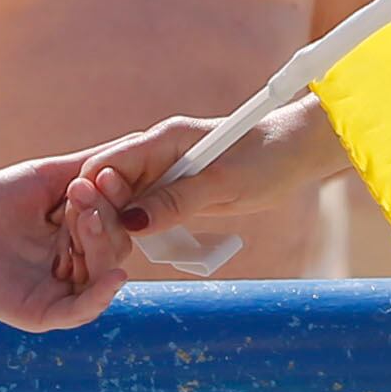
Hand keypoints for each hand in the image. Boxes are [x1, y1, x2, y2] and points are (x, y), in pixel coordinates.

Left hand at [0, 152, 131, 332]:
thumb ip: (92, 165)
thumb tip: (138, 141)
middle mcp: (76, 264)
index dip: (117, 199)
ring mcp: (61, 291)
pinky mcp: (42, 313)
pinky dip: (100, 296)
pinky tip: (114, 276)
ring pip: (101, 276)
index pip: (117, 220)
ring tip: (80, 216)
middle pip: (115, 248)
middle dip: (104, 219)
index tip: (106, 175)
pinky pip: (80, 312)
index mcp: (80, 233)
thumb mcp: (49, 176)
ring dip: (100, 244)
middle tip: (81, 193)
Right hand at [58, 97, 347, 249]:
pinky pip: (148, 208)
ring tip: (117, 252)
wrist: (298, 152)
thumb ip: (176, 201)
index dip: (93, 195)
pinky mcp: (179, 189)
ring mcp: (167, 171)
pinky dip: (142, 226)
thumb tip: (130, 223)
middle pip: (108, 183)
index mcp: (161, 139)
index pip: (105, 165)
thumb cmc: (266, 158)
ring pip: (126, 199)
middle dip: (100, 213)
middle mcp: (157, 153)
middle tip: (102, 249)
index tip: (94, 227)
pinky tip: (141, 245)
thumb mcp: (222, 184)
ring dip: (119, 224)